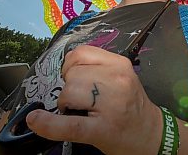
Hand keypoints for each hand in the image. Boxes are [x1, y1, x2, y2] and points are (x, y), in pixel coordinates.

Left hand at [26, 45, 161, 154]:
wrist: (150, 133)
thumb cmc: (132, 105)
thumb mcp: (122, 76)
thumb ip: (98, 66)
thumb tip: (64, 67)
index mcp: (120, 65)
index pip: (81, 53)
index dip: (70, 64)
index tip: (73, 76)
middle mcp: (118, 80)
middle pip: (73, 72)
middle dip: (68, 85)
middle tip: (79, 98)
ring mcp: (111, 105)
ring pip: (69, 91)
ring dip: (65, 101)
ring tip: (78, 110)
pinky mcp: (101, 129)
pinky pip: (68, 124)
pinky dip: (47, 124)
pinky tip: (37, 121)